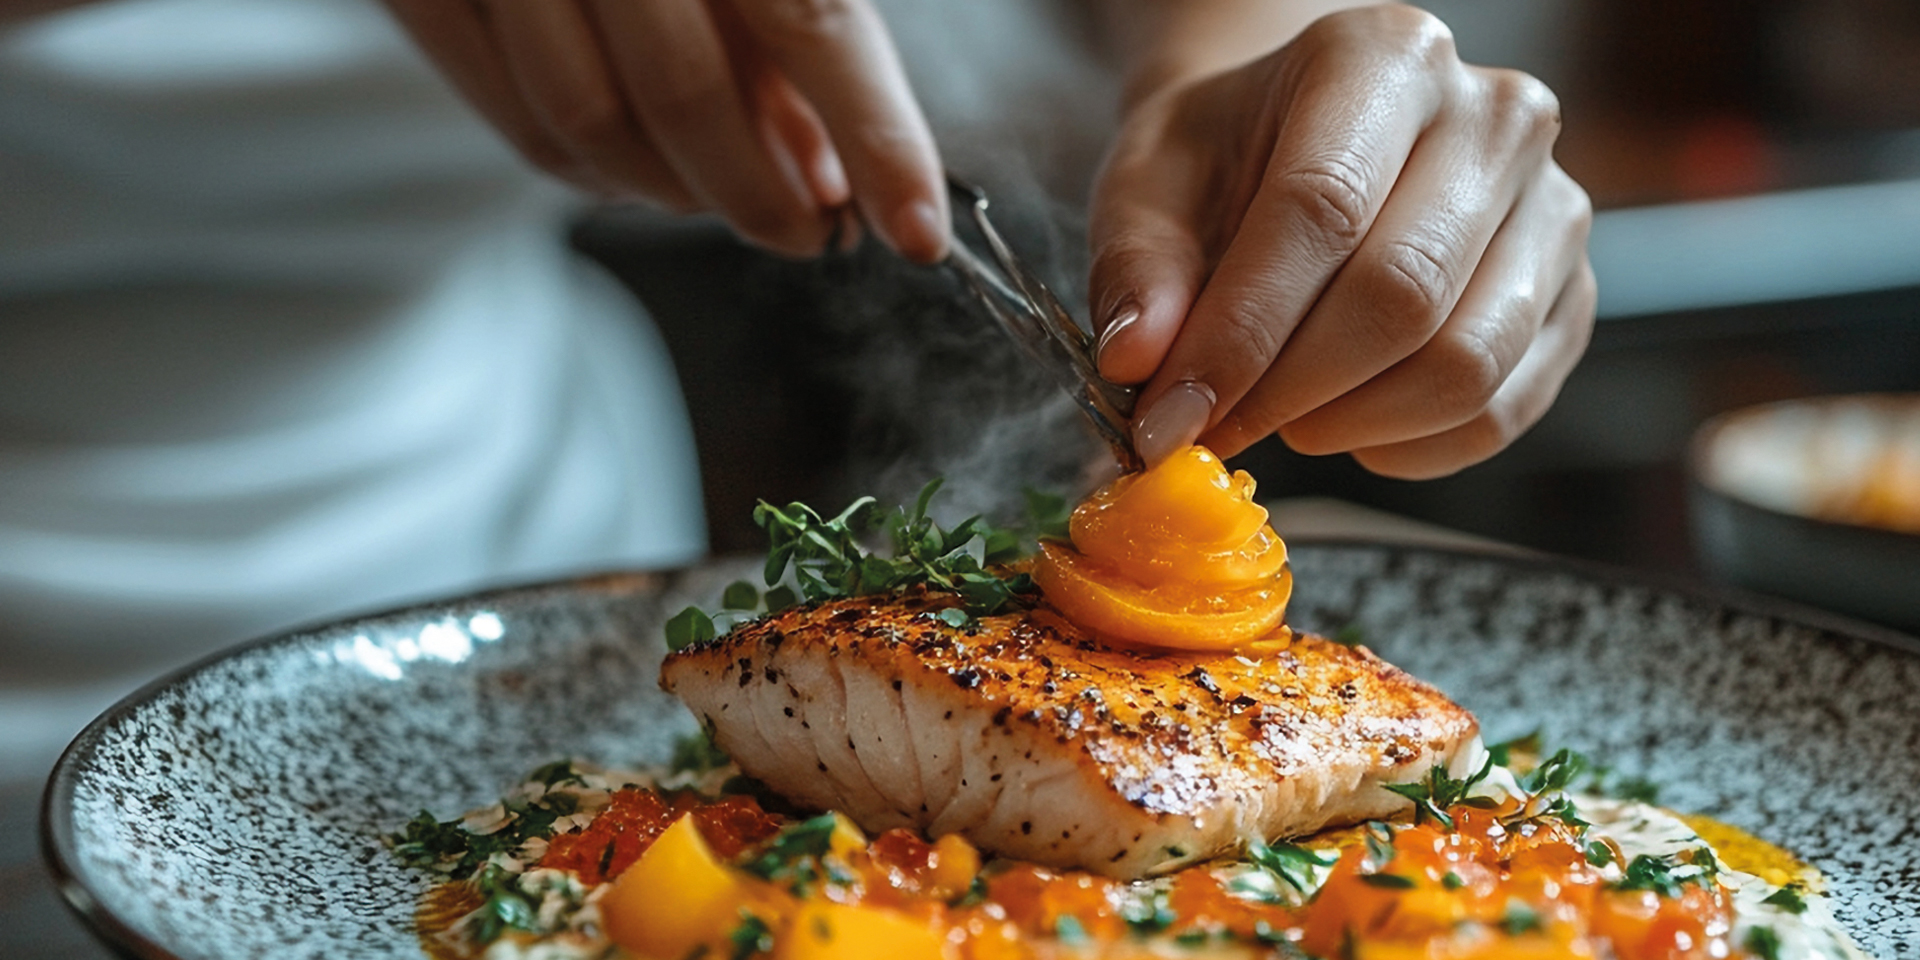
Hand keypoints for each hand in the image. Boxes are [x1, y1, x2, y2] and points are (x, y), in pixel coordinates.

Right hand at [382, 0, 947, 261]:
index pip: (813, 20)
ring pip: (590, 126)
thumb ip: (800, 20)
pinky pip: (519, 127)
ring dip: (676, 193)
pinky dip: (595, 177)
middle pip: (685, 94)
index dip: (876, 139)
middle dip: (760, 196)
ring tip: (727, 190)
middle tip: (812, 230)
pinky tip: (645, 173)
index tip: (916, 231)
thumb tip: (827, 167)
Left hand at [1090, 4, 1594, 478]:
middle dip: (1291, 390)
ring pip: (1465, 365)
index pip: (1320, 209)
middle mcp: (1495, 116)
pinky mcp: (1573, 293)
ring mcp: (1554, 206)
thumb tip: (1138, 357)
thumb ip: (1137, 269)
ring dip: (1351, 425)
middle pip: (1403, 294)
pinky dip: (1410, 449)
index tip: (1172, 416)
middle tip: (1219, 427)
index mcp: (1383, 56)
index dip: (1239, 333)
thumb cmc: (1224, 162)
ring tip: (1283, 417)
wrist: (1298, 149)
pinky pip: (1502, 409)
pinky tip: (1348, 428)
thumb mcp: (1148, 187)